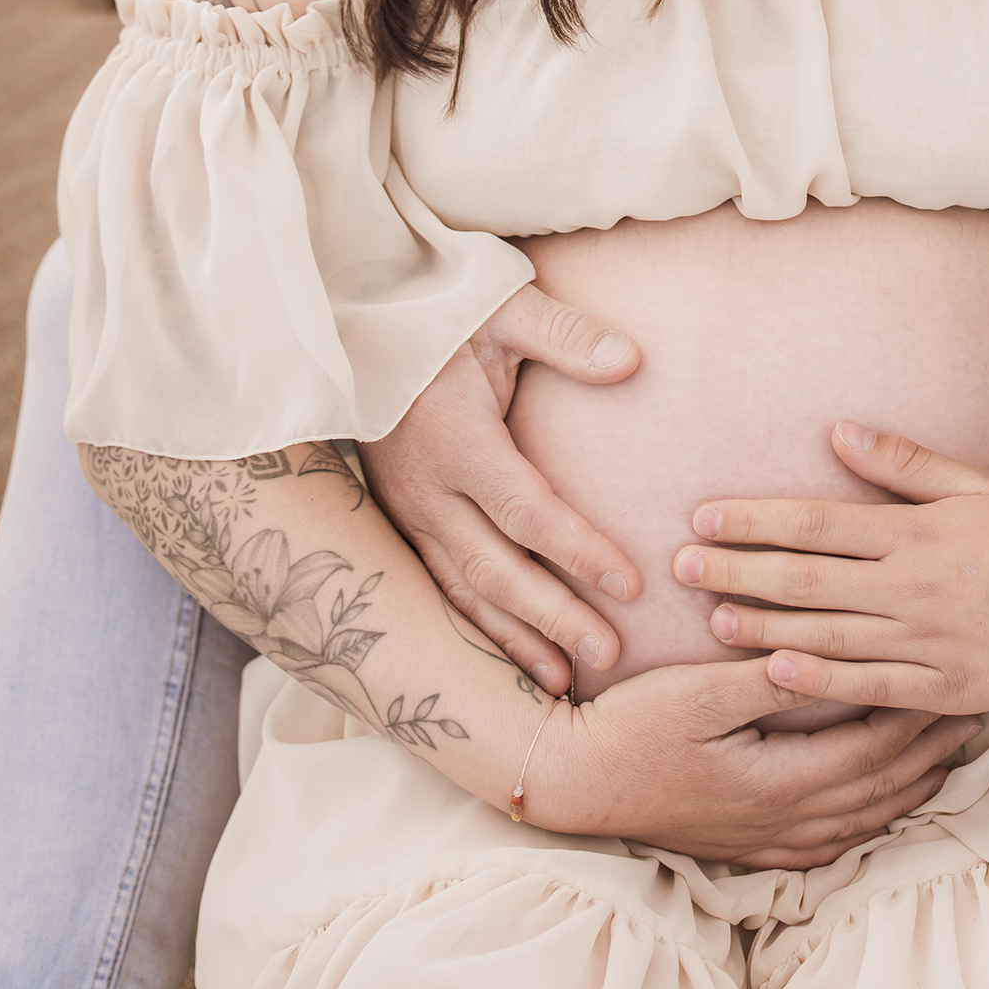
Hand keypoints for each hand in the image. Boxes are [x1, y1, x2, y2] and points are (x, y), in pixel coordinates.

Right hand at [363, 282, 644, 696]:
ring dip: (515, 638)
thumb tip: (631, 361)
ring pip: (463, 592)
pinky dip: (478, 629)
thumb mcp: (503, 309)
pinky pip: (441, 587)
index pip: (525, 510)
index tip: (631, 583)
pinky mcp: (401, 524)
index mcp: (456, 440)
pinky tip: (516, 658)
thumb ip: (565, 335)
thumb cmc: (443, 317)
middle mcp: (425, 489)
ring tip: (567, 680)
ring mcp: (407, 513)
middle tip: (610, 654)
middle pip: (495, 569)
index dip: (577, 549)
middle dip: (553, 616)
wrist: (357, 328)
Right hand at [525, 656, 982, 867]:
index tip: (953, 679)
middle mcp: (784, 820)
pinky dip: (869, 820)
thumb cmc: (631, 727)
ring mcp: (767, 838)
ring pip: (862, 819)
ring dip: (910, 787)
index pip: (873, 748)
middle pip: (881, 788)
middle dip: (931, 750)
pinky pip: (831, 841)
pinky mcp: (750, 844)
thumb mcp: (697, 690)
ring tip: (948, 756)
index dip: (917, 714)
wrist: (574, 782)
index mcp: (780, 781)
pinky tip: (883, 806)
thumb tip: (822, 651)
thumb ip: (765, 675)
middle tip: (974, 712)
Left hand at [671, 425, 988, 715]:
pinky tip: (774, 672)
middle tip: (678, 569)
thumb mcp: (975, 484)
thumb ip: (903, 463)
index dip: (755, 521)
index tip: (702, 519)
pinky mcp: (941, 688)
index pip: (816, 524)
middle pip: (807, 579)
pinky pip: (868, 686)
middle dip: (737, 572)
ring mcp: (926, 641)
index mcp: (916, 533)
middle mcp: (912, 587)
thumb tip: (837, 431)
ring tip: (710, 620)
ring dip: (762, 627)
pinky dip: (819, 680)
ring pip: (826, 635)